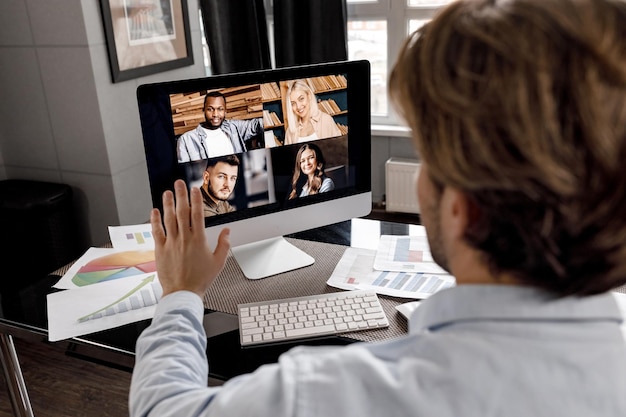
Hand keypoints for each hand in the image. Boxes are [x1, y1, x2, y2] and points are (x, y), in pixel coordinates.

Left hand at [150, 179, 229, 297]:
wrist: (183, 293)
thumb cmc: (201, 279)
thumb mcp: (219, 262)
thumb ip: (224, 245)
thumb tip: (227, 232)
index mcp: (199, 240)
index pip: (197, 214)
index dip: (196, 200)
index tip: (194, 189)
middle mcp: (184, 238)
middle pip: (182, 212)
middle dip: (180, 195)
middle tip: (179, 183)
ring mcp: (171, 243)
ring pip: (168, 219)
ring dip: (167, 204)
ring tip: (167, 193)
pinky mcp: (160, 250)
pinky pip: (157, 232)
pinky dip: (155, 220)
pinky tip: (155, 211)